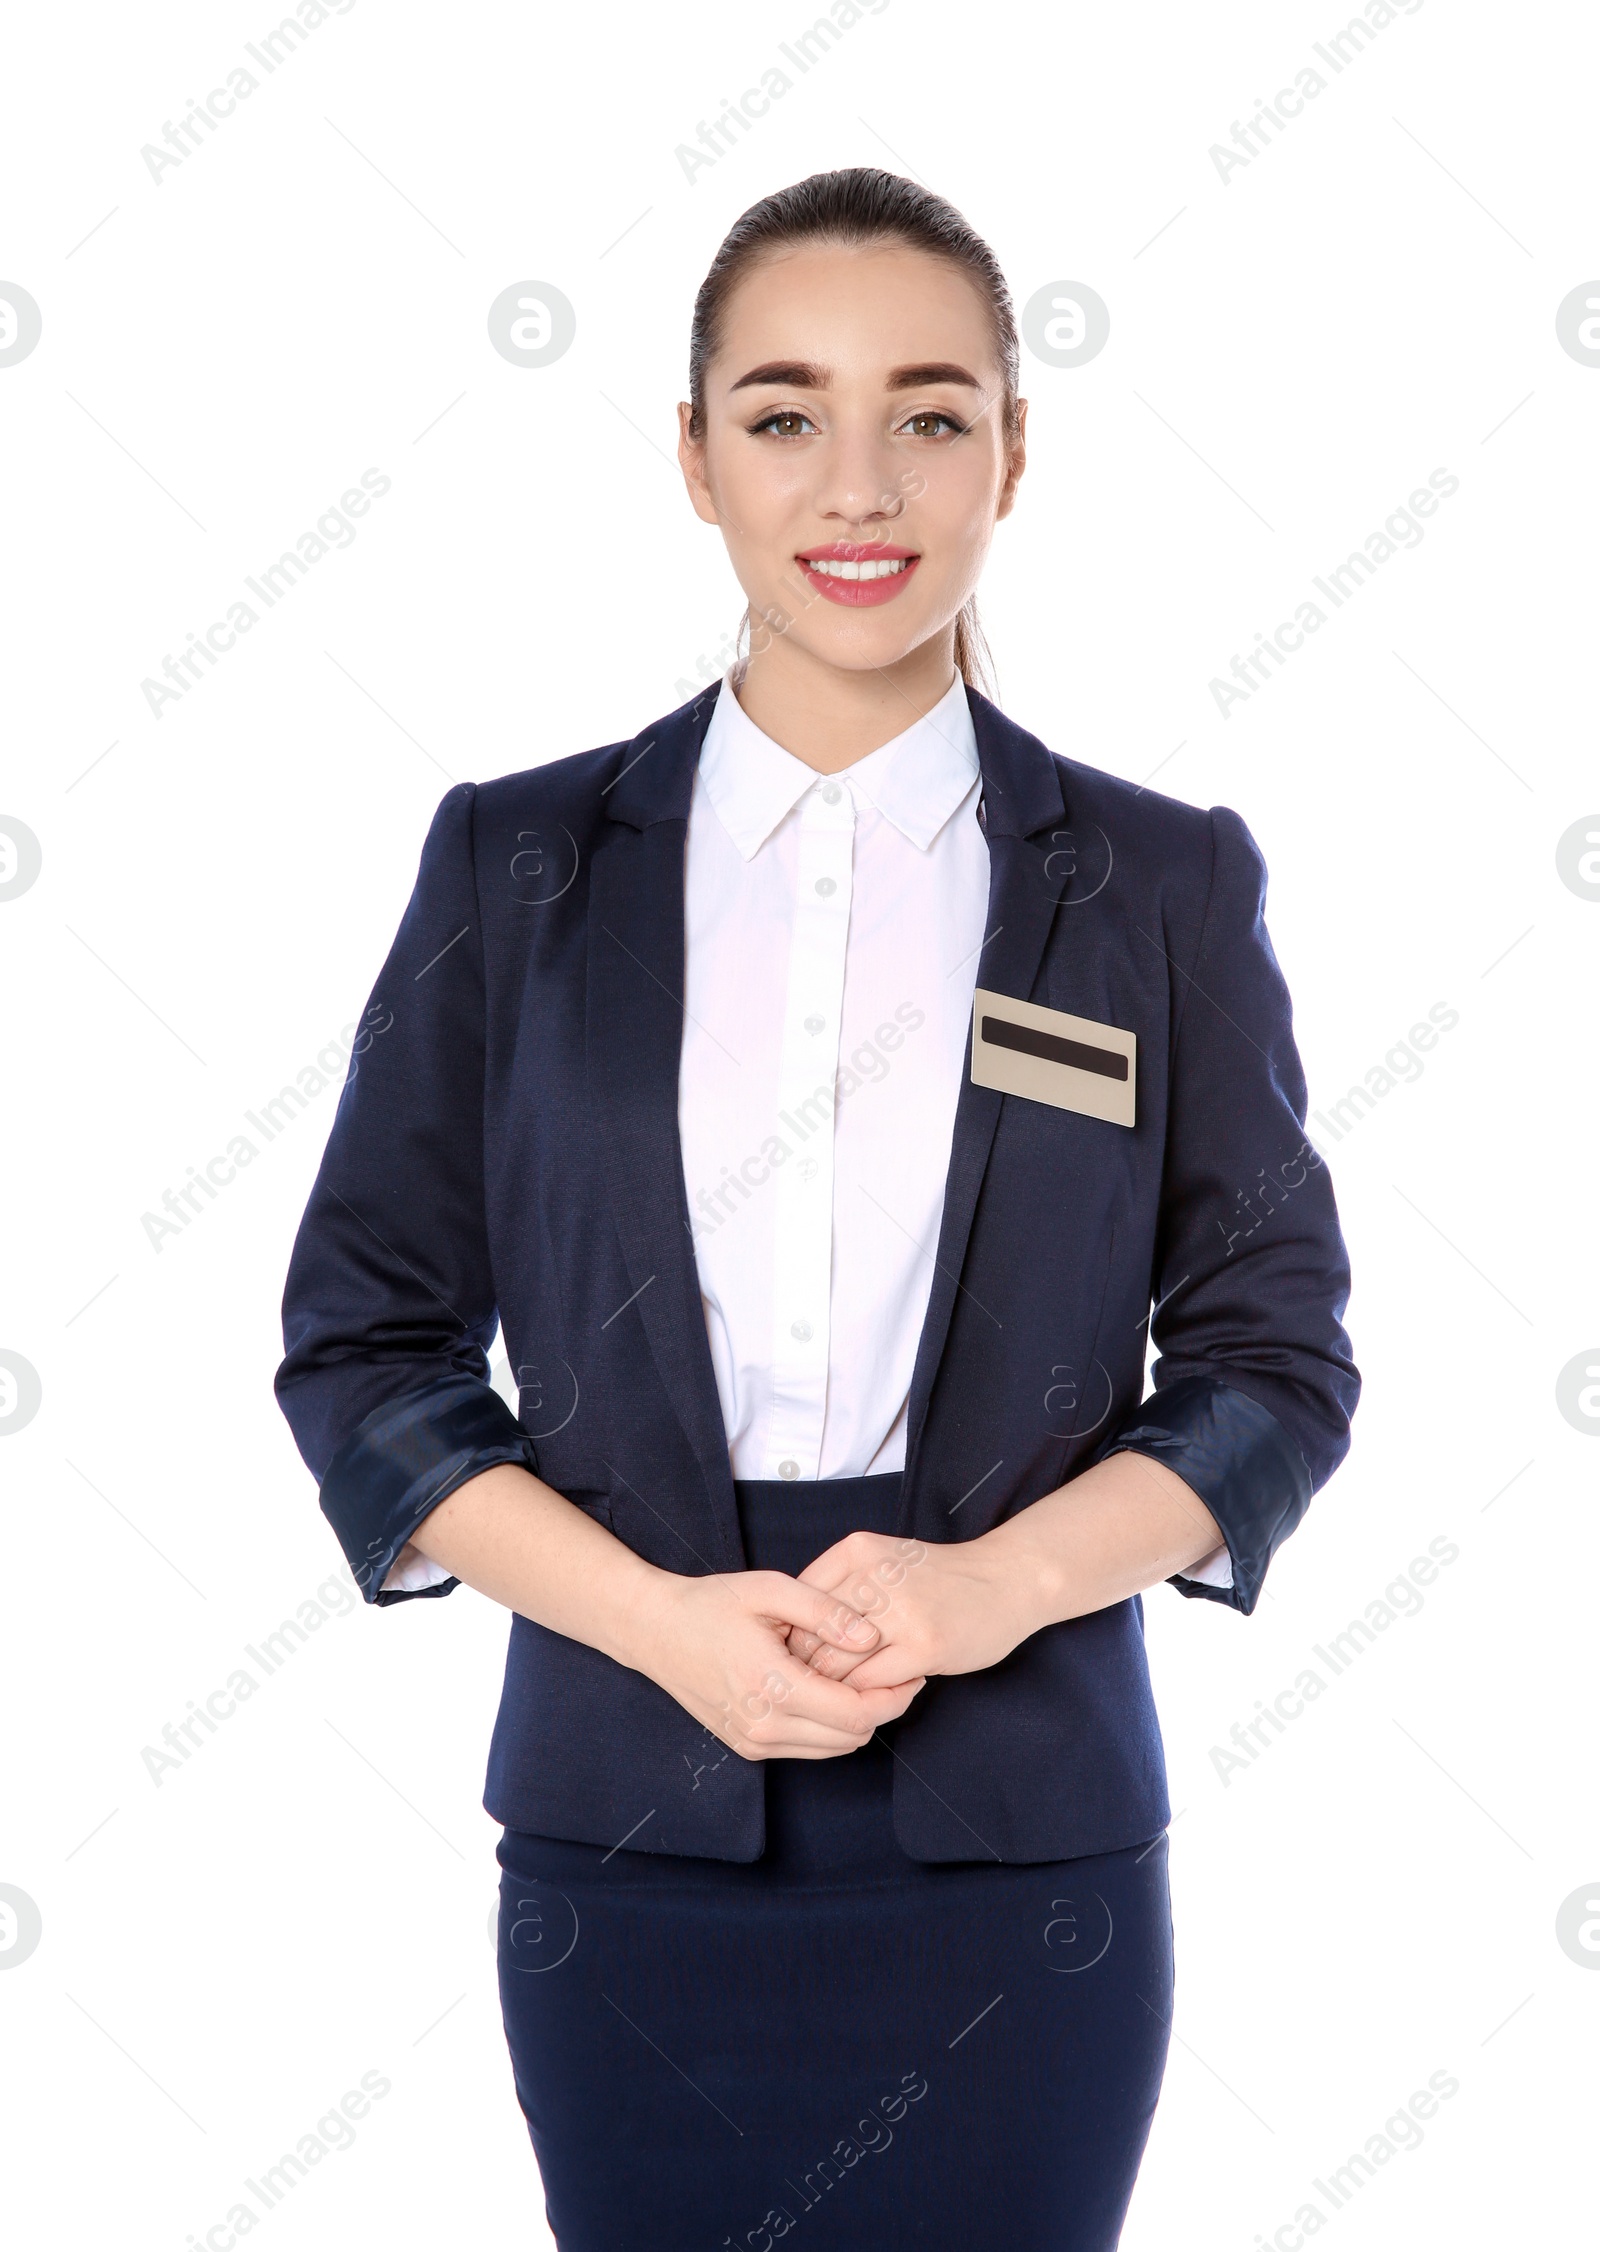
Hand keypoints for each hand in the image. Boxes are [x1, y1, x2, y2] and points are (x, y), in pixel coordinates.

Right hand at [629, 1567, 927, 1758]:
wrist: (655, 1631)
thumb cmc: (712, 1603)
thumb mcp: (771, 1589)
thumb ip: (826, 1612)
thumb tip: (872, 1638)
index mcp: (773, 1686)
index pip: (856, 1714)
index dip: (894, 1697)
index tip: (914, 1672)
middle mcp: (764, 1726)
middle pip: (852, 1738)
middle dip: (883, 1708)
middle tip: (900, 1673)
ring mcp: (754, 1741)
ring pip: (834, 1749)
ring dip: (858, 1720)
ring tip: (868, 1679)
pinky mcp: (748, 1746)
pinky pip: (808, 1749)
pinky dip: (831, 1727)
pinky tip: (831, 1690)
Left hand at [782, 1531, 1038, 1690]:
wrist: (1008, 1579)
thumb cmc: (938, 1577)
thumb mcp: (883, 1561)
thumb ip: (839, 1587)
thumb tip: (788, 1635)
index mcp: (857, 1551)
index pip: (795, 1602)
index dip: (790, 1637)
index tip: (798, 1656)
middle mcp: (874, 1575)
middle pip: (808, 1635)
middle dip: (806, 1667)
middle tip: (815, 1683)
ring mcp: (900, 1612)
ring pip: (835, 1664)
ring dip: (836, 1685)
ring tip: (849, 1688)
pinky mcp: (924, 1646)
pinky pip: (870, 1682)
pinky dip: (867, 1694)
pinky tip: (883, 1687)